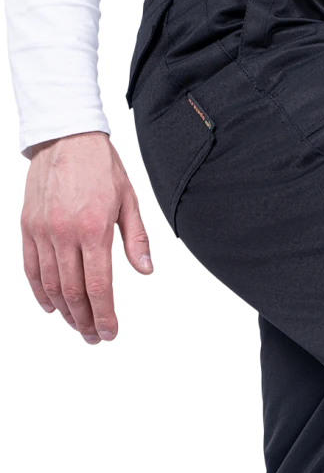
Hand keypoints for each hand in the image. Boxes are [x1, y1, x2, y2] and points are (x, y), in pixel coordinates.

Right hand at [20, 130, 153, 343]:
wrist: (64, 135)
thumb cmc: (100, 166)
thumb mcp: (127, 200)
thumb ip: (136, 239)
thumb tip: (146, 271)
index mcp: (94, 229)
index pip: (98, 286)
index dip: (104, 315)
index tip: (109, 333)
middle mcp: (65, 233)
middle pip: (73, 292)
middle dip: (85, 320)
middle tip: (94, 336)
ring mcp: (43, 231)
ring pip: (50, 285)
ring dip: (64, 311)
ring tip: (76, 326)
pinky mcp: (28, 226)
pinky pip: (31, 268)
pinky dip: (40, 291)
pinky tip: (50, 306)